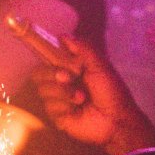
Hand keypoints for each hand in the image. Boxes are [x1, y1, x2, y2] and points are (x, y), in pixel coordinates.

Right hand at [31, 35, 154, 154]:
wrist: (115, 119)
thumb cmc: (110, 91)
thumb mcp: (99, 65)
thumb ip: (82, 48)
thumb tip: (62, 35)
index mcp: (70, 70)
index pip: (47, 60)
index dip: (45, 57)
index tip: (49, 53)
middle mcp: (61, 84)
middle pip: (38, 74)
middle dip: (52, 74)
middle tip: (68, 78)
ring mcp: (58, 101)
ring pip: (43, 90)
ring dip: (64, 92)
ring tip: (81, 98)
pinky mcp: (57, 117)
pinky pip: (50, 106)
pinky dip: (65, 106)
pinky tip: (77, 110)